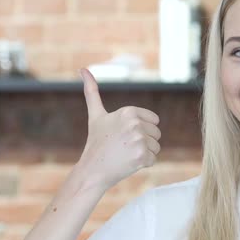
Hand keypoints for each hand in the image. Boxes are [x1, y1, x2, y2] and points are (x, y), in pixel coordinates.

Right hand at [76, 68, 160, 190]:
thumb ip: (92, 92)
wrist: (92, 170)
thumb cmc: (96, 142)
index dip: (142, 130)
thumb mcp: (96, 115)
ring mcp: (139, 140)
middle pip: (156, 134)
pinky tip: (128, 163)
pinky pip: (153, 159)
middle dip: (144, 142)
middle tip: (124, 147)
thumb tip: (83, 69)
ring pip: (156, 147)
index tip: (124, 135)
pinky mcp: (142, 156)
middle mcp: (135, 123)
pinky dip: (143, 164)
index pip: (154, 120)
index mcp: (128, 111)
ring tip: (125, 155)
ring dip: (144, 153)